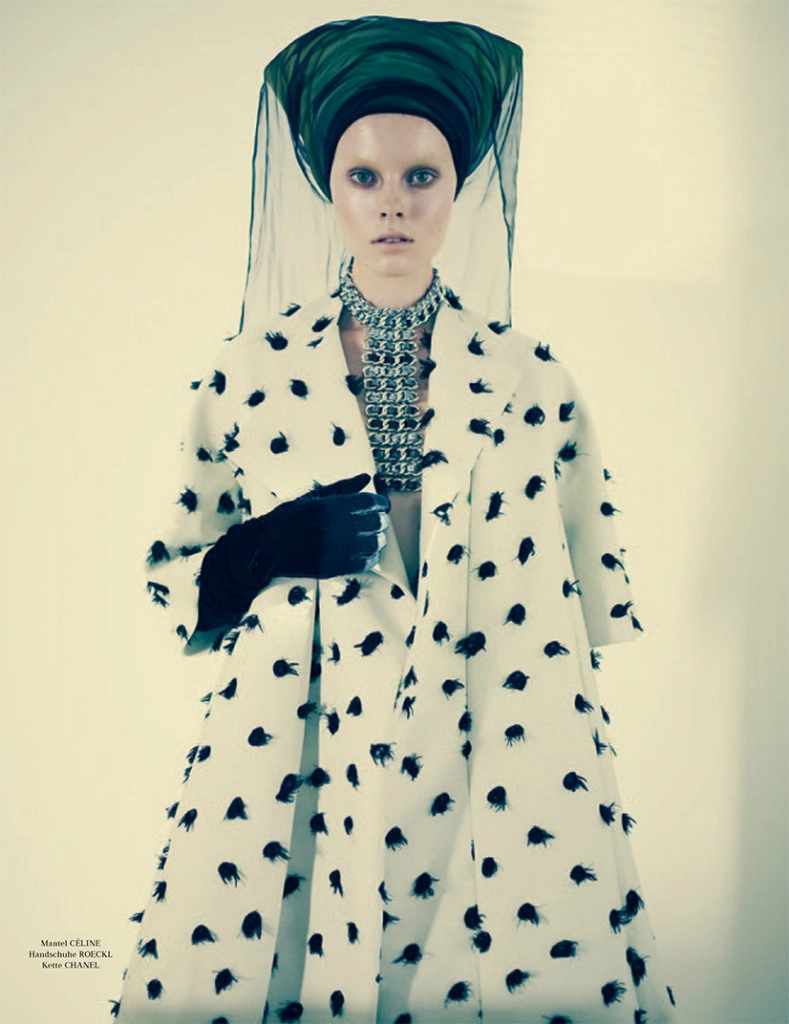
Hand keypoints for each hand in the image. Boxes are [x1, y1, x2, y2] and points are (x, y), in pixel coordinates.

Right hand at [255, 473, 389, 580]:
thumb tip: (366, 477)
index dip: (381, 504)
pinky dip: (370, 558)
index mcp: (329, 506)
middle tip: (376, 523)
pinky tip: (366, 554)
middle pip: (375, 523)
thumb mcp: (312, 497)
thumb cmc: (287, 518)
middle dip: (380, 522)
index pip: (370, 503)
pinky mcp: (331, 567)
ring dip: (377, 540)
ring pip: (373, 544)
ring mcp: (333, 549)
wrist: (265, 546)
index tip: (382, 506)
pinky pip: (363, 563)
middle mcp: (333, 527)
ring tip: (372, 539)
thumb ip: (342, 488)